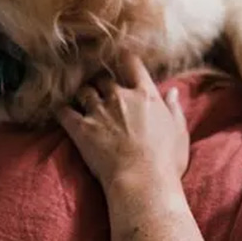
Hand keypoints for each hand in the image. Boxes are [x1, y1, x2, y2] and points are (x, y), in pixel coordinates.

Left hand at [59, 54, 188, 190]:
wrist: (143, 181)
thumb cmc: (166, 160)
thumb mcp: (179, 131)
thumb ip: (174, 108)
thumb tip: (172, 91)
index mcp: (146, 95)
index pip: (132, 64)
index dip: (125, 59)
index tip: (122, 59)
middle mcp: (120, 97)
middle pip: (103, 78)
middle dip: (102, 81)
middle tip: (102, 88)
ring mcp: (98, 111)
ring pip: (83, 91)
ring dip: (84, 94)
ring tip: (84, 100)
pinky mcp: (81, 129)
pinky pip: (64, 111)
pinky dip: (62, 109)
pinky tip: (62, 110)